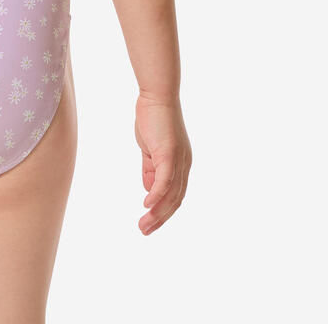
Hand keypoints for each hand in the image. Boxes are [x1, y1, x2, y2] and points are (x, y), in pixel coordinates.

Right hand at [134, 93, 190, 234]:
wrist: (157, 96)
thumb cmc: (153, 118)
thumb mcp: (150, 148)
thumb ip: (149, 168)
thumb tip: (148, 189)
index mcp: (180, 164)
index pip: (175, 195)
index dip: (163, 211)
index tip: (149, 222)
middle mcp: (183, 165)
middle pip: (175, 200)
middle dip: (160, 218)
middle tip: (144, 231)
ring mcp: (178, 160)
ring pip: (171, 194)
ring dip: (157, 213)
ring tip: (144, 225)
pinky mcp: (169, 154)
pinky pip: (164, 180)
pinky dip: (157, 195)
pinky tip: (147, 205)